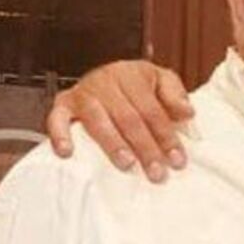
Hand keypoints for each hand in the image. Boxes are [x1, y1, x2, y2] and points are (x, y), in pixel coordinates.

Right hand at [46, 60, 194, 182]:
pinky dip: (60, 135)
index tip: (177, 160)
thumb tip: (188, 113)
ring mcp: (83, 93)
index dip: (166, 136)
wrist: (104, 70)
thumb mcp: (160, 79)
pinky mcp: (63, 104)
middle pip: (128, 118)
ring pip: (98, 121)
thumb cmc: (135, 82)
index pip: (152, 110)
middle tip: (156, 172)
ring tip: (127, 165)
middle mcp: (106, 82)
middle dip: (145, 147)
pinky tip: (67, 153)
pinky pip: (56, 120)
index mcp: (132, 76)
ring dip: (113, 145)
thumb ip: (174, 94)